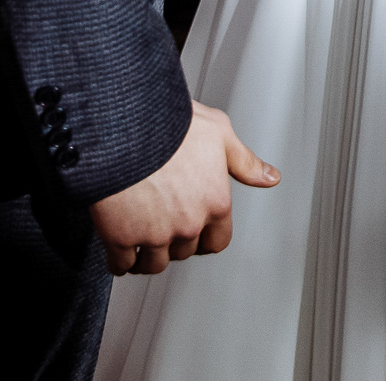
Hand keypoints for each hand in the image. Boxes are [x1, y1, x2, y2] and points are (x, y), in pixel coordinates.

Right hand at [87, 101, 276, 275]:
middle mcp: (189, 224)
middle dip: (173, 242)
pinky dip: (117, 260)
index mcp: (216, 202)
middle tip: (160, 224)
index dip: (204, 237)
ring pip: (152, 263)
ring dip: (145, 257)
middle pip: (184, 251)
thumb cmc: (169, 121)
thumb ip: (243, 162)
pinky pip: (120, 264)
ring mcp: (154, 234)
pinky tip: (115, 247)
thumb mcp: (218, 132)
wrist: (123, 124)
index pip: (217, 241)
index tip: (193, 233)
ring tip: (137, 241)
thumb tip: (270, 178)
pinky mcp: (120, 237)